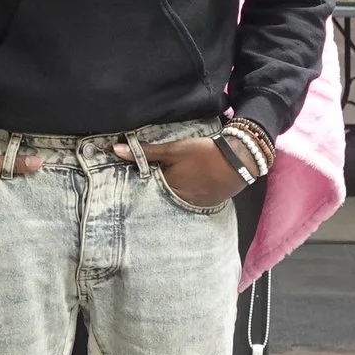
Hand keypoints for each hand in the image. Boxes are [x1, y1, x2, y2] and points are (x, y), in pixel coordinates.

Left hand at [117, 136, 245, 211]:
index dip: (145, 177)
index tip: (142, 172)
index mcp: (167, 187)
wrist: (239, 160)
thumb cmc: (203, 153)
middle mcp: (178, 201)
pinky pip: (191, 201)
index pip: (148, 185)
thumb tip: (115, 150)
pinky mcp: (207, 205)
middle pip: (162, 194)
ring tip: (179, 180)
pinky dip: (189, 194)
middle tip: (162, 176)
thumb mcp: (174, 149)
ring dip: (174, 191)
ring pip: (176, 199)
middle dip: (159, 186)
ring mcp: (194, 205)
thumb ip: (146, 152)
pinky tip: (193, 185)